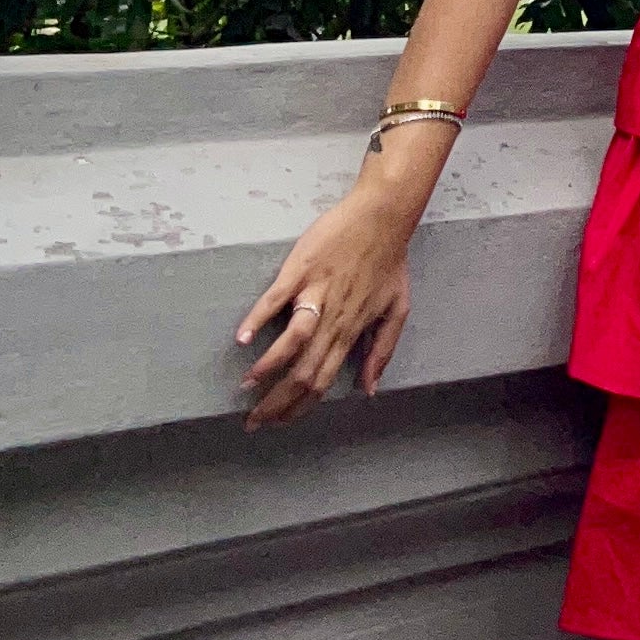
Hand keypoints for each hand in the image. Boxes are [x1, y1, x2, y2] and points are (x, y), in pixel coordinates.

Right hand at [236, 176, 417, 426]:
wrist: (384, 216)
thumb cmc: (389, 261)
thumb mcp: (397, 309)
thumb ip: (382, 351)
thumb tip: (371, 389)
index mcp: (351, 331)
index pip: (322, 381)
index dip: (299, 408)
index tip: (278, 423)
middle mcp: (333, 319)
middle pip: (303, 371)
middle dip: (276, 402)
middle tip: (253, 420)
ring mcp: (316, 293)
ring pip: (293, 341)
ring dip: (268, 367)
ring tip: (247, 386)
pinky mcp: (301, 269)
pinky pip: (276, 298)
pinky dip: (258, 318)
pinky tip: (243, 337)